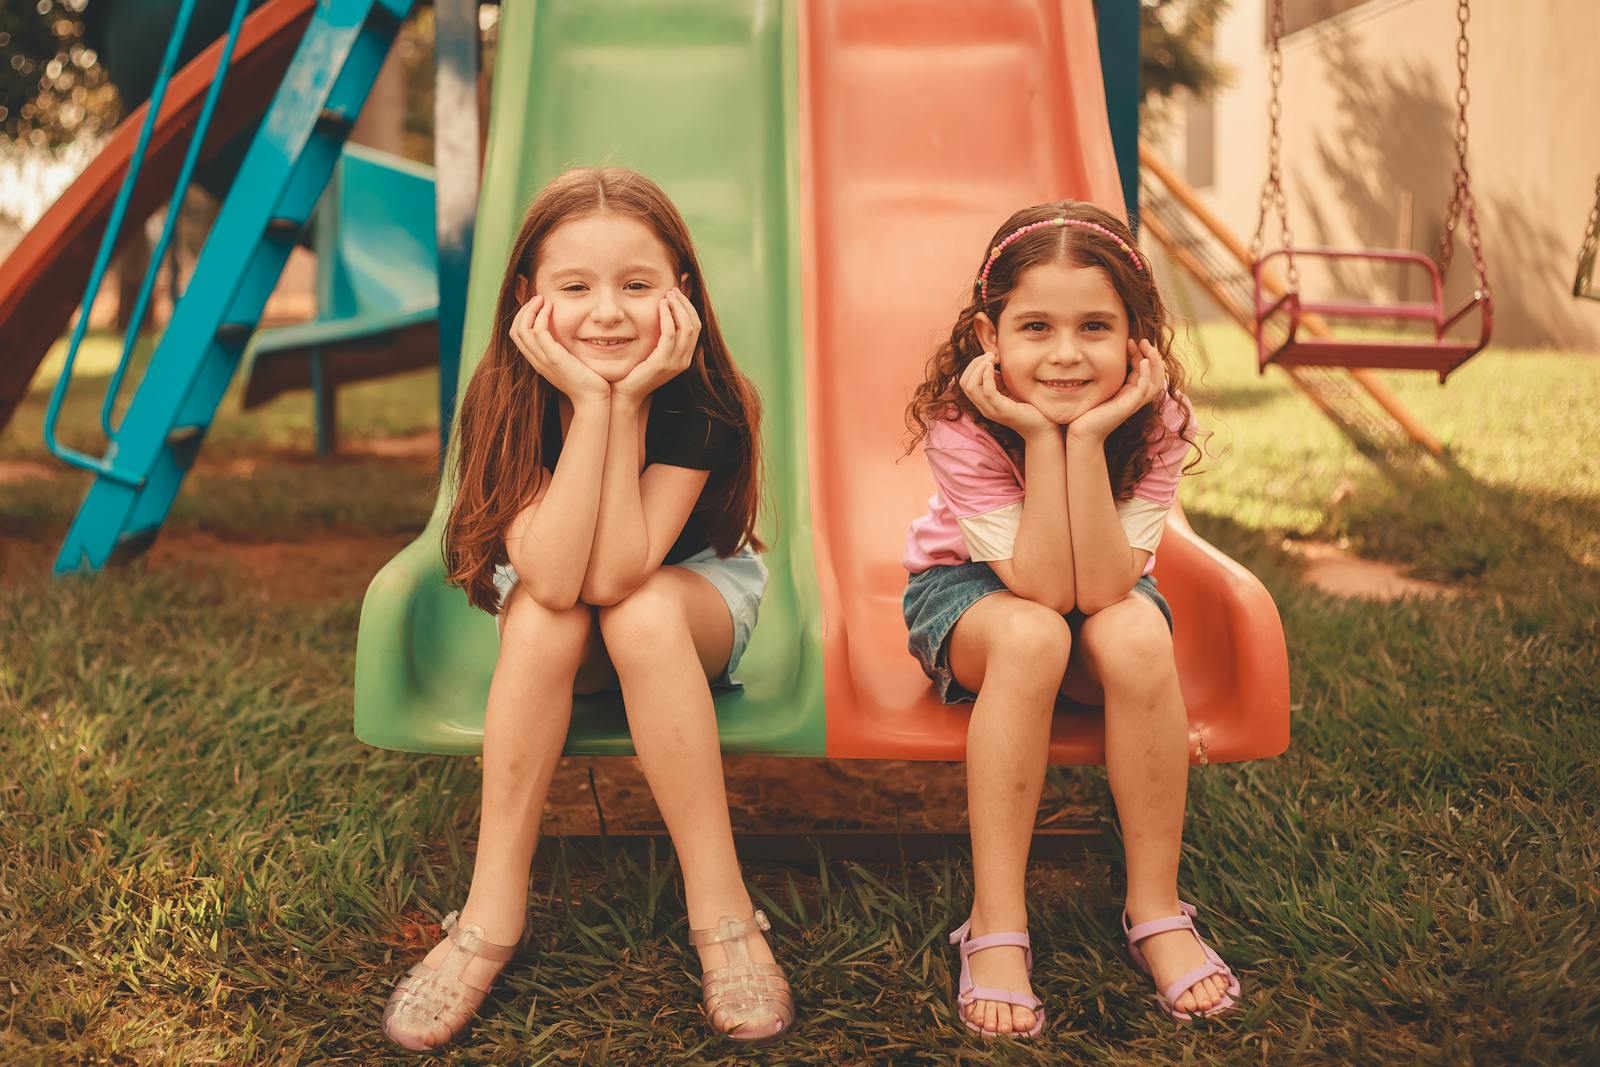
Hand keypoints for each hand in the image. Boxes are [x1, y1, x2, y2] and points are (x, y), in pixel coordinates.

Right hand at [510, 295, 609, 404]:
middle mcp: (537, 361)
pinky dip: (541, 316)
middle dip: (524, 311)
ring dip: (530, 310)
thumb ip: (564, 351)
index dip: (522, 318)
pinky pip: (538, 332)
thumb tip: (567, 338)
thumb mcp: (570, 364)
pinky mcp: (553, 358)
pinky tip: (551, 308)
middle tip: (537, 298)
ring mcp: (543, 360)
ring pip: (523, 329)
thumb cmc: (587, 383)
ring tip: (542, 299)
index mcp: (538, 362)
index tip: (536, 306)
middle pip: (516, 331)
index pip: (518, 337)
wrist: (593, 399)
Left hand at [614, 288, 700, 402]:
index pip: (696, 327)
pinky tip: (660, 306)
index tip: (676, 294)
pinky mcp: (662, 363)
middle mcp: (684, 360)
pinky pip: (670, 334)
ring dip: (678, 308)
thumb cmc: (635, 371)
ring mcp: (675, 363)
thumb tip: (663, 315)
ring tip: (668, 295)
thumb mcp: (653, 352)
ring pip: (686, 328)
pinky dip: (667, 317)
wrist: (626, 394)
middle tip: (672, 290)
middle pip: (694, 325)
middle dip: (685, 304)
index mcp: (685, 357)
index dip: (688, 308)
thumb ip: (661, 337)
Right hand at [960, 350, 1055, 436]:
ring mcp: (991, 410)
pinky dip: (987, 376)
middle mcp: (984, 407)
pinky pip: (987, 391)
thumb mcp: (1009, 390)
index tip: (988, 356)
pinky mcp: (1002, 410)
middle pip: (964, 383)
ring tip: (991, 358)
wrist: (1042, 428)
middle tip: (989, 354)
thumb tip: (991, 362)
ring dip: (979, 368)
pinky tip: (993, 367)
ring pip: (971, 387)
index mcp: (984, 402)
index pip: (965, 382)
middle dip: (974, 364)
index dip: (973, 366)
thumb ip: (998, 380)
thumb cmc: (1029, 408)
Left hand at [1067, 338, 1166, 443]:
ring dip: (1153, 363)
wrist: (1082, 432)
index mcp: (1130, 392)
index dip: (1142, 355)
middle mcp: (1135, 398)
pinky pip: (1144, 390)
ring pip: (1154, 382)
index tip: (1133, 340)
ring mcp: (1133, 403)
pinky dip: (1146, 375)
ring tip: (1147, 349)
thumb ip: (1105, 375)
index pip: (1144, 371)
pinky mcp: (1129, 407)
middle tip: (1143, 341)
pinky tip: (1142, 363)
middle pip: (1155, 375)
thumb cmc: (1088, 411)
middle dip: (1153, 357)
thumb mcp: (1100, 388)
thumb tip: (1100, 357)